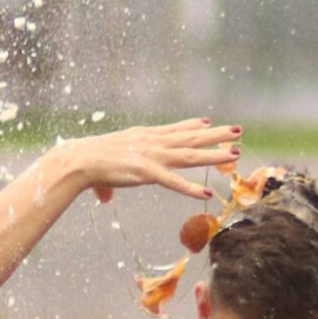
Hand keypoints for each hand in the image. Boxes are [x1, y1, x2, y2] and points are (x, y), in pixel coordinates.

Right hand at [44, 116, 240, 202]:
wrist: (80, 160)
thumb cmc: (89, 164)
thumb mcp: (106, 168)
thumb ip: (109, 184)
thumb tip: (104, 197)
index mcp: (144, 137)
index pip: (173, 129)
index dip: (193, 125)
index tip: (207, 122)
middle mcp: (153, 142)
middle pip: (191, 137)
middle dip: (216, 135)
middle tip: (237, 131)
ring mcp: (153, 156)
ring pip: (191, 155)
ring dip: (216, 155)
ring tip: (236, 153)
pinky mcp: (148, 172)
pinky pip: (174, 182)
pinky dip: (191, 188)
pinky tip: (207, 194)